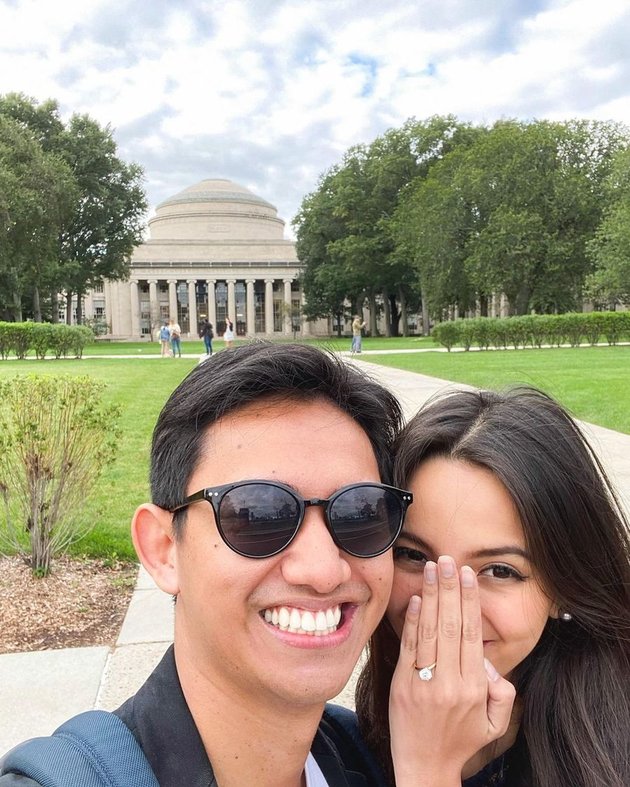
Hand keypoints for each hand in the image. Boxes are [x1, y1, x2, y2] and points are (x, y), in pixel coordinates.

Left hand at [389, 556, 514, 786]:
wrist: (425, 766)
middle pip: (450, 625)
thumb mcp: (494, 724)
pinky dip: (411, 621)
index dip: (469, 601)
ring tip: (432, 568)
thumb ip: (503, 693)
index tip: (468, 575)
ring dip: (430, 596)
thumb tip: (489, 663)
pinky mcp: (402, 684)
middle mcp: (450, 682)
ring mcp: (423, 682)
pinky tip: (415, 599)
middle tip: (449, 560)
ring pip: (429, 631)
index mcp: (474, 688)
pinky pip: (409, 646)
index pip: (471, 634)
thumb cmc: (461, 741)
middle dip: (450, 588)